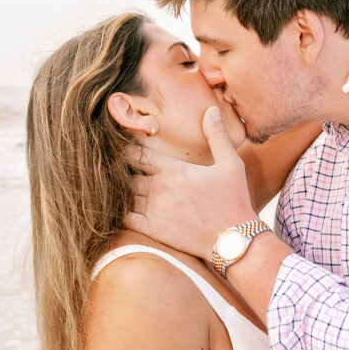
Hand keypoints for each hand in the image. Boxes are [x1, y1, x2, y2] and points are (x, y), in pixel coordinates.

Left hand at [127, 106, 257, 258]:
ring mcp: (153, 210)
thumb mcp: (231, 164)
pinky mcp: (151, 230)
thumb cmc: (233, 200)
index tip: (124, 148)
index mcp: (173, 169)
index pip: (136, 153)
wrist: (234, 240)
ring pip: (122, 194)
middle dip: (120, 169)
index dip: (126, 149)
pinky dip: (118, 211)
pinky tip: (121, 207)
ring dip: (119, 189)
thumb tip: (211, 110)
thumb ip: (217, 135)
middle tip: (114, 166)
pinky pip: (123, 217)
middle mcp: (158, 187)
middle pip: (124, 172)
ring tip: (116, 186)